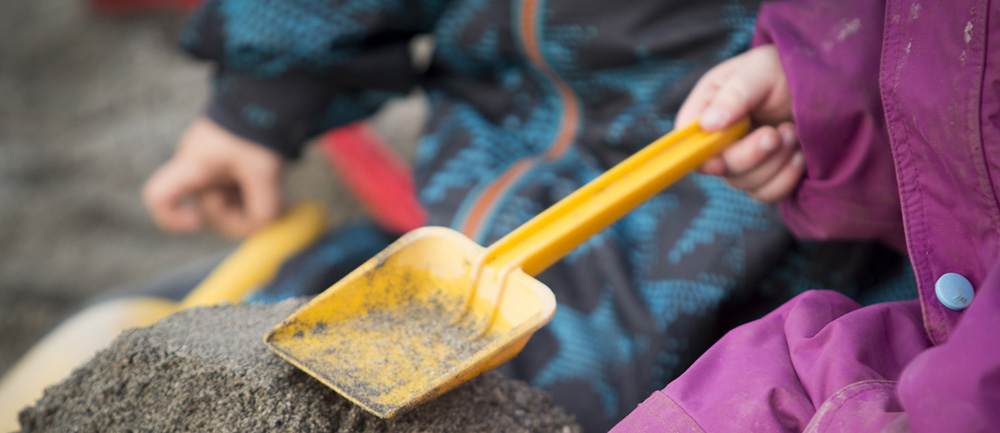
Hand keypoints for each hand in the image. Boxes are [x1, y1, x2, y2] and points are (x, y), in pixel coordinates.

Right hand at [143, 117, 285, 237]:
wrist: (268, 93)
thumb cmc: (257, 129)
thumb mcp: (265, 172)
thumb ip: (264, 207)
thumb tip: (263, 229)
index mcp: (193, 165)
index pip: (157, 197)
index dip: (171, 219)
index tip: (199, 222)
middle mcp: (196, 167)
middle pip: (207, 210)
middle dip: (237, 216)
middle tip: (267, 211)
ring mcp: (212, 166)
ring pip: (225, 202)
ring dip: (248, 205)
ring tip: (273, 194)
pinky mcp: (228, 163)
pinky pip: (235, 190)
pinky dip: (252, 194)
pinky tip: (271, 188)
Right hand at [676, 45, 803, 202]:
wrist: (828, 83)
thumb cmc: (786, 68)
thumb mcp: (761, 70)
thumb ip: (735, 95)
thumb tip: (707, 124)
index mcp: (708, 107)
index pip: (687, 139)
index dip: (699, 154)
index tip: (720, 159)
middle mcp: (720, 137)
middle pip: (717, 166)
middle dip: (750, 155)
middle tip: (777, 133)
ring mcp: (742, 159)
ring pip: (743, 183)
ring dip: (774, 164)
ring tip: (794, 135)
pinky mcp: (765, 176)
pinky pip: (766, 194)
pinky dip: (785, 179)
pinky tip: (800, 156)